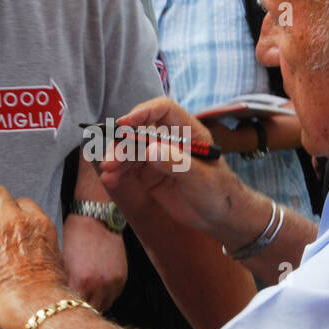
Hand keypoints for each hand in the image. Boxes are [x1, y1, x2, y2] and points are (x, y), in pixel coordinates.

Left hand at [62, 213, 126, 310]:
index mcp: (80, 281)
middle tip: (75, 305)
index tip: (64, 308)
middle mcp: (98, 285)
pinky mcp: (122, 278)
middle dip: (81, 308)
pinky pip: (113, 296)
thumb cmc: (74, 238)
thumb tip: (64, 300)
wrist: (95, 220)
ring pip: (104, 306)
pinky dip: (105, 295)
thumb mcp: (64, 263)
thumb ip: (67, 285)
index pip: (72, 307)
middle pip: (89, 310)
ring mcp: (112, 282)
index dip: (67, 308)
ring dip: (95, 303)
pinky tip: (97, 287)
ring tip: (87, 297)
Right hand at [95, 98, 249, 234]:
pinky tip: (111, 180)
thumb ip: (177, 163)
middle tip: (110, 160)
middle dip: (123, 143)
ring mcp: (159, 156)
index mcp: (188, 131)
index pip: (163, 110)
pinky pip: (129, 168)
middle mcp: (171, 140)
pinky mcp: (150, 174)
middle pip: (140, 131)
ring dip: (117, 159)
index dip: (143, 112)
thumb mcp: (200, 178)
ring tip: (108, 174)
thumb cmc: (219, 192)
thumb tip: (151, 150)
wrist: (219, 217)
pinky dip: (118, 173)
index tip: (124, 124)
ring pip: (131, 150)